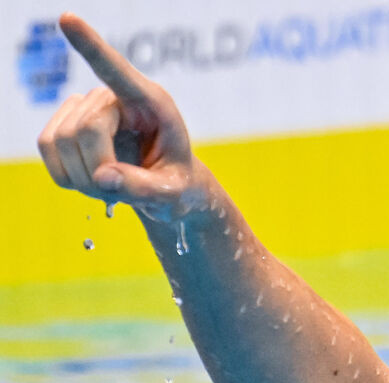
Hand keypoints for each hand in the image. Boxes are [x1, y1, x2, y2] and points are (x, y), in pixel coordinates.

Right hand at [37, 13, 202, 221]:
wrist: (166, 189)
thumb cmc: (177, 184)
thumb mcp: (173, 193)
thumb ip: (145, 188)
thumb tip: (103, 178)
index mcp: (152, 103)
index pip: (116, 70)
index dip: (90, 46)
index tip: (67, 19)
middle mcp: (115, 97)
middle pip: (85, 129)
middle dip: (98, 170)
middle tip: (121, 192)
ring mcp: (86, 107)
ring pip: (60, 140)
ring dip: (82, 177)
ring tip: (112, 187)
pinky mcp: (65, 124)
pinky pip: (46, 147)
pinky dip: (66, 175)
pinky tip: (92, 180)